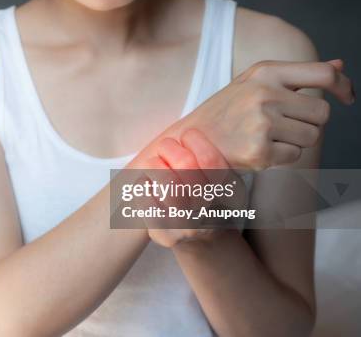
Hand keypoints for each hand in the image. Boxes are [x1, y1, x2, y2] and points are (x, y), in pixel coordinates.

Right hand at [134, 59, 354, 170]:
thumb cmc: (225, 112)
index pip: (323, 74)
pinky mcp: (260, 151)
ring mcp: (261, 123)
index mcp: (264, 72)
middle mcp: (264, 94)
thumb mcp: (255, 84)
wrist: (188, 141)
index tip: (347, 97)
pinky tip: (258, 150)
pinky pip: (295, 156)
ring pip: (311, 136)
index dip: (343, 85)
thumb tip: (340, 65)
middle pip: (322, 112)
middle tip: (282, 126)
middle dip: (309, 122)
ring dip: (295, 141)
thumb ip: (297, 76)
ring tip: (265, 137)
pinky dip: (281, 158)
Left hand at [139, 129, 243, 248]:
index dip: (197, 141)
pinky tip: (146, 182)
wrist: (199, 239)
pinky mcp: (163, 233)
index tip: (189, 133)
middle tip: (166, 145)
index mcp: (227, 193)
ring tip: (153, 161)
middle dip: (170, 148)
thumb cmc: (205, 197)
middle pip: (186, 166)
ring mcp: (185, 225)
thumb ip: (209, 156)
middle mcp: (208, 210)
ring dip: (155, 164)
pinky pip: (146, 200)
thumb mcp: (221, 177)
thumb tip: (189, 131)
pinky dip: (142, 185)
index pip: (212, 161)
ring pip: (167, 183)